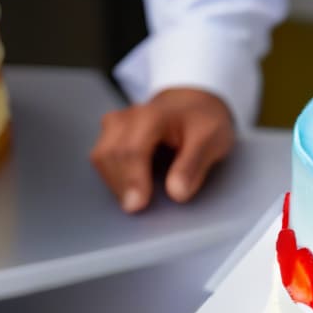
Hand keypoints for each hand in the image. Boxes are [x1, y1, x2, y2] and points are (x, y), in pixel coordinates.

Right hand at [91, 88, 235, 212]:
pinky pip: (102, 159)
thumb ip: (194, 166)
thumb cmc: (202, 122)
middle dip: (121, 185)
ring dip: (115, 182)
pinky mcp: (109, 134)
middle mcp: (128, 117)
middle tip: (137, 208)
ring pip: (101, 158)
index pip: (134, 149)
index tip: (137, 205)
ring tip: (138, 199)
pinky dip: (113, 177)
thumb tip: (177, 194)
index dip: (133, 179)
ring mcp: (114, 124)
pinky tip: (131, 188)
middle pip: (111, 155)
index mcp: (154, 116)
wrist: (193, 104)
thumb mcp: (211, 140)